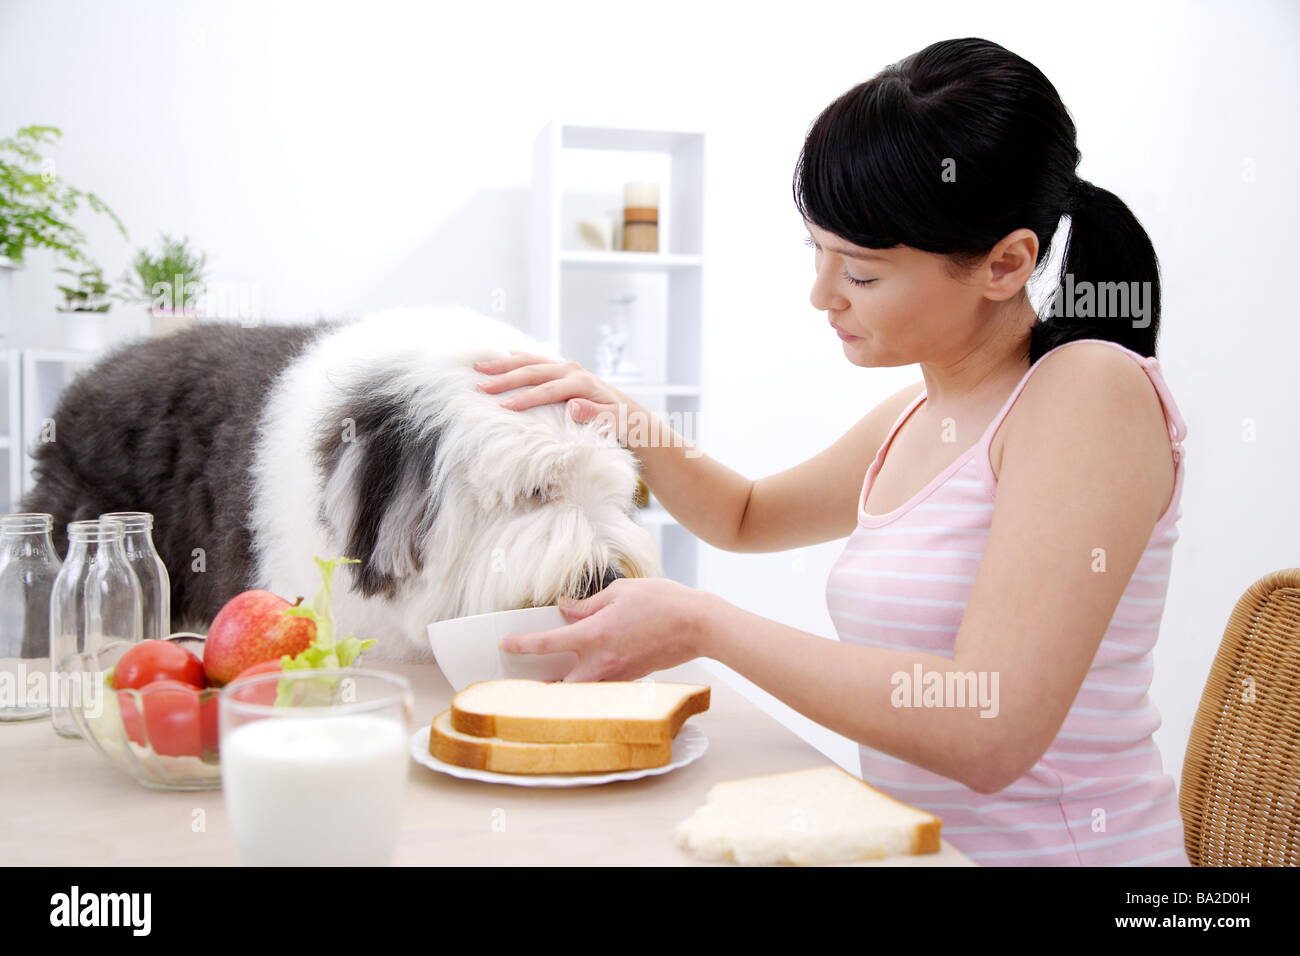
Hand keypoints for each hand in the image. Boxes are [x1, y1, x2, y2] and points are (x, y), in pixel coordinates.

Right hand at [473, 350, 639, 439]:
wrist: (630, 414)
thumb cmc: (622, 423)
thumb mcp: (616, 423)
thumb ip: (596, 415)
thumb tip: (572, 406)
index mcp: (582, 384)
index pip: (547, 391)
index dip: (525, 398)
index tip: (504, 407)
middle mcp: (572, 371)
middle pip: (533, 371)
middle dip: (505, 378)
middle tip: (481, 385)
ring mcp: (566, 368)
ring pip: (530, 362)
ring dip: (504, 364)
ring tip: (480, 366)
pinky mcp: (561, 371)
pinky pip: (535, 361)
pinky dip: (516, 358)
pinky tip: (499, 358)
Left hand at [499, 577, 715, 681]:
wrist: (698, 625)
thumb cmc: (662, 602)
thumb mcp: (620, 592)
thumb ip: (588, 604)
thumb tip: (566, 608)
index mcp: (593, 636)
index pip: (546, 644)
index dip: (521, 644)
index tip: (506, 644)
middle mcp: (601, 661)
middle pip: (560, 687)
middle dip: (542, 688)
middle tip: (526, 683)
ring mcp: (618, 674)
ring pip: (582, 690)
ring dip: (568, 686)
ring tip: (555, 680)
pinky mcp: (632, 679)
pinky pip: (604, 686)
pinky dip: (592, 682)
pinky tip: (591, 671)